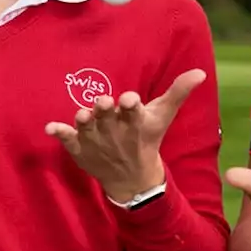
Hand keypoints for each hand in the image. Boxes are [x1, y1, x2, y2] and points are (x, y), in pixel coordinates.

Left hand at [45, 69, 205, 201]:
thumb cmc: (147, 139)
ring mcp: (95, 141)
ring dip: (84, 122)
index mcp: (135, 122)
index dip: (131, 105)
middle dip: (105, 111)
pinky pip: (67, 141)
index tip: (130, 99)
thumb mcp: (163, 116)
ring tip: (81, 116)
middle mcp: (114, 132)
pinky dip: (59, 134)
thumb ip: (179, 92)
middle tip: (103, 103)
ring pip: (88, 129)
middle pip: (108, 118)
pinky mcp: (80, 149)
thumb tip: (200, 72)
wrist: (132, 178)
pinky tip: (49, 128)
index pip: (134, 111)